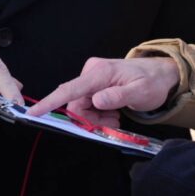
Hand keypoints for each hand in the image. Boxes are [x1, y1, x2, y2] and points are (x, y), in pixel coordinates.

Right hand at [26, 56, 178, 126]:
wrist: (162, 74)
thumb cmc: (152, 82)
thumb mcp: (141, 92)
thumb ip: (118, 96)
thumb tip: (96, 101)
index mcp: (100, 73)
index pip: (69, 89)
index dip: (49, 102)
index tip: (32, 113)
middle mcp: (92, 72)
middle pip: (76, 104)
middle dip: (90, 119)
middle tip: (113, 123)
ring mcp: (92, 77)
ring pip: (81, 107)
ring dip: (96, 117)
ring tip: (117, 117)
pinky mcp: (95, 83)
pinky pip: (88, 104)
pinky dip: (99, 113)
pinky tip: (114, 112)